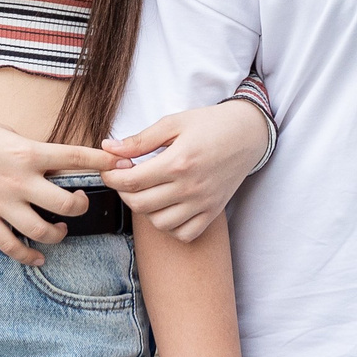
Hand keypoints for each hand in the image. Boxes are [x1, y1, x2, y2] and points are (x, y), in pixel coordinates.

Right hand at [0, 112, 116, 265]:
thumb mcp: (6, 132)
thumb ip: (31, 149)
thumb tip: (49, 162)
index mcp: (28, 153)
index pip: (76, 157)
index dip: (102, 162)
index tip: (119, 165)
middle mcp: (20, 181)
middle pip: (67, 204)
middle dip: (82, 206)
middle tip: (80, 203)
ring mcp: (2, 204)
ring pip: (43, 230)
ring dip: (59, 233)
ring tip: (60, 227)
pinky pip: (11, 246)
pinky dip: (28, 256)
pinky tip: (38, 257)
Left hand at [103, 100, 271, 241]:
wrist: (248, 133)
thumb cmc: (210, 124)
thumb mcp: (173, 123)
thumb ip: (140, 140)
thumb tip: (108, 148)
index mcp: (178, 162)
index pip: (132, 181)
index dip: (112, 177)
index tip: (111, 168)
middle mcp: (190, 187)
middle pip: (140, 204)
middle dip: (124, 192)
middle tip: (126, 178)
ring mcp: (203, 203)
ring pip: (159, 223)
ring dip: (146, 210)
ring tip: (148, 191)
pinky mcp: (213, 212)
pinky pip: (184, 233)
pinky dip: (170, 226)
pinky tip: (167, 207)